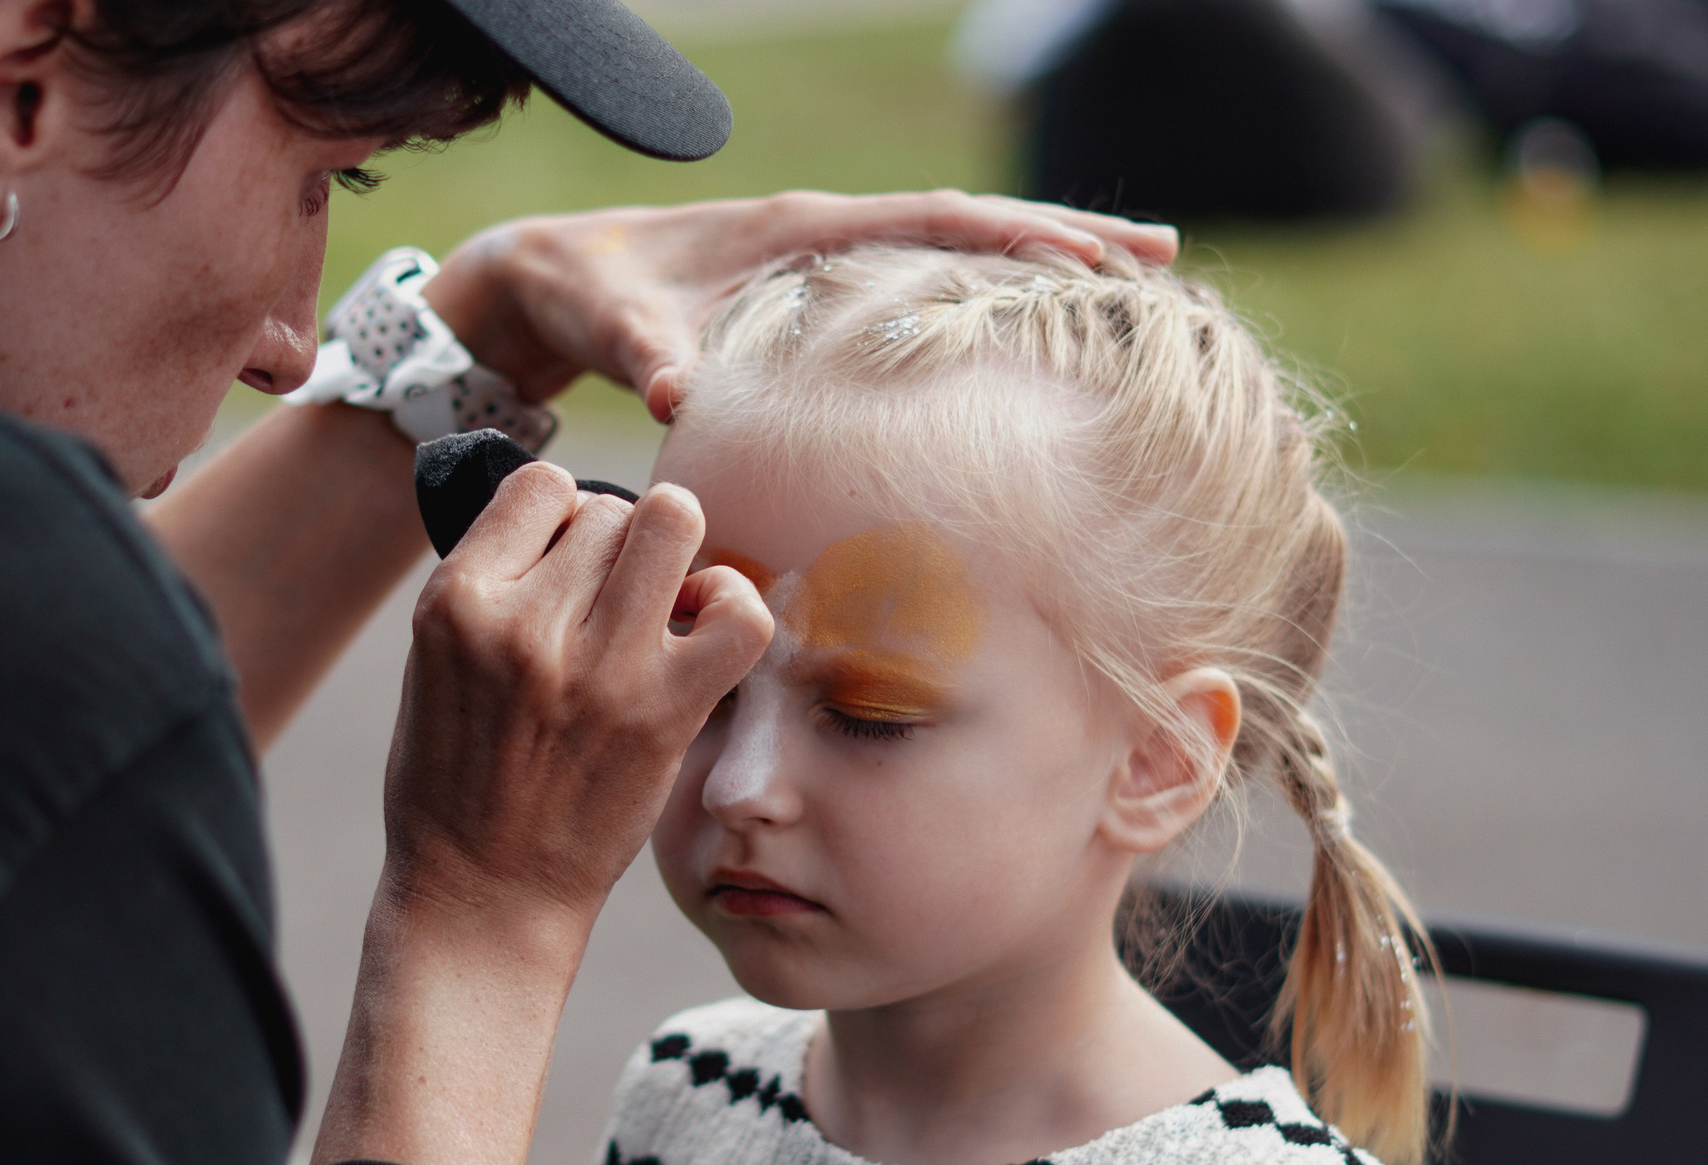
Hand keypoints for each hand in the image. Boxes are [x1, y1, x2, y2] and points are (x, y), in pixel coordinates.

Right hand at [381, 462, 772, 931]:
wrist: (485, 895)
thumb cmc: (458, 782)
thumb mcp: (435, 664)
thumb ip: (491, 587)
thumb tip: (569, 518)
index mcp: (456, 603)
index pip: (542, 486)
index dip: (565, 518)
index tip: (565, 569)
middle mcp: (525, 625)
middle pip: (611, 510)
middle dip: (617, 549)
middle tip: (609, 609)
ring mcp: (601, 667)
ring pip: (672, 526)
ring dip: (674, 559)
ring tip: (658, 609)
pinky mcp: (664, 712)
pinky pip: (738, 609)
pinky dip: (733, 605)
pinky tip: (702, 634)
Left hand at [426, 191, 1180, 421]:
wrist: (545, 283)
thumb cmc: (581, 297)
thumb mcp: (612, 323)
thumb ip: (645, 356)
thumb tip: (673, 399)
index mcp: (797, 230)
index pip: (932, 222)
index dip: (1018, 237)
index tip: (1098, 261)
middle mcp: (823, 235)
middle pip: (971, 226)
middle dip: (1066, 239)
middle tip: (1162, 265)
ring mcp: (823, 263)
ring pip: (955, 253)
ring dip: (1037, 266)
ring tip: (1134, 288)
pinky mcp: (812, 295)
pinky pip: (919, 286)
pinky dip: (980, 299)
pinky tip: (1027, 336)